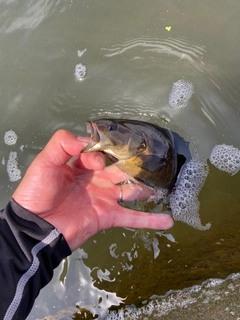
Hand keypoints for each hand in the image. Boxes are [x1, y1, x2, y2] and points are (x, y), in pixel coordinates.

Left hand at [12, 130, 173, 250]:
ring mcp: (104, 199)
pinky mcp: (108, 217)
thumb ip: (62, 144)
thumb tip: (87, 140)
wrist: (35, 227)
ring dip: (146, 189)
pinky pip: (132, 218)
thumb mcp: (44, 163)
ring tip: (163, 185)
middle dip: (133, 164)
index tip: (96, 162)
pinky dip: (150, 220)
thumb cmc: (37, 193)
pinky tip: (168, 221)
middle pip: (120, 169)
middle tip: (151, 158)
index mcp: (81, 167)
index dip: (100, 153)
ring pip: (131, 191)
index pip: (99, 154)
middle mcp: (96, 181)